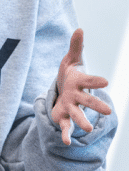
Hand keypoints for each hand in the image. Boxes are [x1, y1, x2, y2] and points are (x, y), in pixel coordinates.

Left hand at [51, 28, 111, 145]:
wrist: (63, 91)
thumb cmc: (69, 74)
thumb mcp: (70, 60)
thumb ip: (76, 46)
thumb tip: (79, 29)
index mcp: (80, 82)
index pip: (89, 80)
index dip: (96, 81)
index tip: (106, 81)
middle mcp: (78, 96)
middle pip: (87, 101)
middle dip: (96, 105)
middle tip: (108, 111)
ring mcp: (71, 108)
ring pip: (77, 115)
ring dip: (82, 121)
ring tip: (88, 128)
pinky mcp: (63, 117)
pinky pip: (65, 126)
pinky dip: (66, 134)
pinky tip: (66, 141)